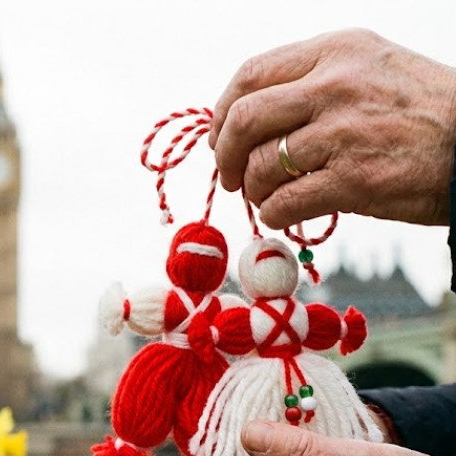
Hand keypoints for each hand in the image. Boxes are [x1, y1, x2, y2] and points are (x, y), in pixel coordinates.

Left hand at [209, 29, 455, 228]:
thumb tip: (244, 116)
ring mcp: (343, 133)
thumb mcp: (368, 69)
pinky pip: (284, 203)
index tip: (223, 137)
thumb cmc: (420, 111)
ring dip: (254, 189)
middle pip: (244, 119)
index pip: (250, 75)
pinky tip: (286, 214)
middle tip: (231, 176)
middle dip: (226, 155)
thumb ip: (309, 83)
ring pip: (262, 165)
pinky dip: (274, 215)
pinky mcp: (354, 181)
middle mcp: (335, 86)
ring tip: (269, 196)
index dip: (223, 112)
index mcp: (335, 51)